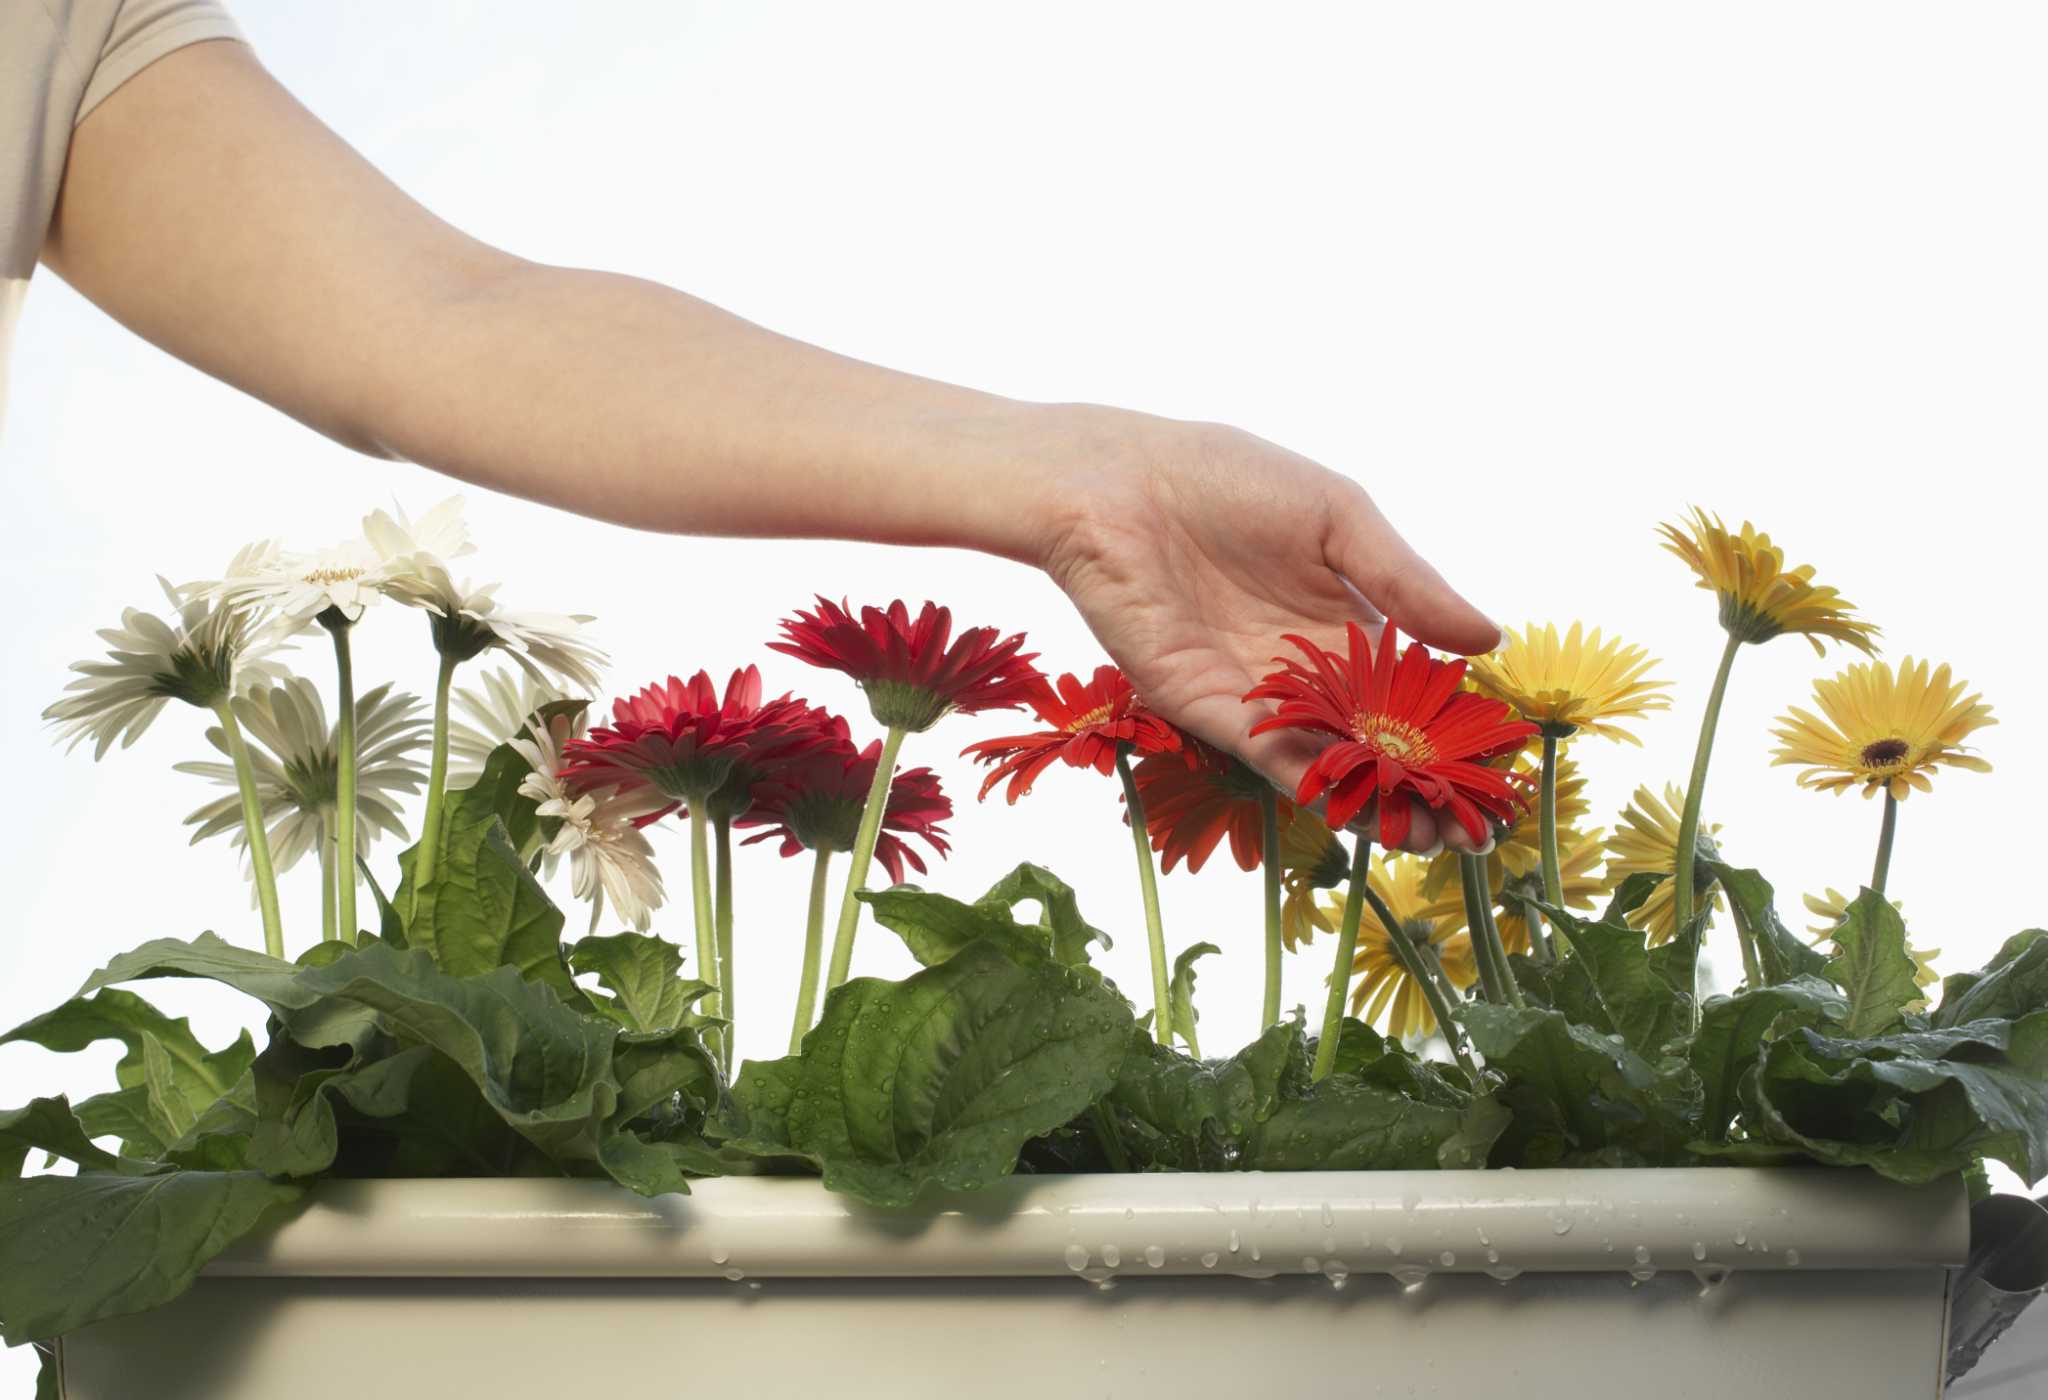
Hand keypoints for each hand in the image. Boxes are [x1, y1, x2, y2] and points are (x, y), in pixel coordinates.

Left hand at [1036, 413, 1500, 854]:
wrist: (1116, 481)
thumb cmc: (1224, 478)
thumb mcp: (1339, 519)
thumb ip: (1406, 583)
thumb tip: (1488, 640)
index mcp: (1339, 621)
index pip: (1407, 691)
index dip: (1450, 729)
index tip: (1501, 768)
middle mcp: (1300, 669)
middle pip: (1372, 742)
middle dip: (1421, 787)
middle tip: (1476, 832)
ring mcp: (1252, 694)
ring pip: (1325, 761)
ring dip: (1376, 803)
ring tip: (1432, 840)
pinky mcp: (1202, 707)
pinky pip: (1265, 753)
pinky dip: (1313, 783)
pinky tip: (1360, 809)